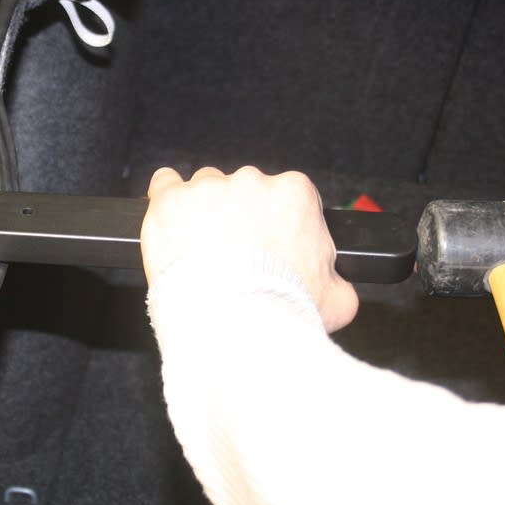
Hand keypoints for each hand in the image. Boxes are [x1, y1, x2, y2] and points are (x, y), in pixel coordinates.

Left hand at [141, 165, 359, 332]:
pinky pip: (165, 184)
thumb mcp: (335, 301)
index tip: (264, 251)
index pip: (283, 199)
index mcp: (294, 196)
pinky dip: (166, 200)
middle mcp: (252, 183)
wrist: (233, 321)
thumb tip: (339, 286)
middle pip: (242, 193)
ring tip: (199, 253)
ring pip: (204, 190)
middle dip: (236, 221)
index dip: (272, 227)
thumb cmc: (281, 308)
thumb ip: (338, 283)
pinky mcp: (172, 200)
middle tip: (231, 259)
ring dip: (201, 214)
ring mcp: (209, 189)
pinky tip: (170, 224)